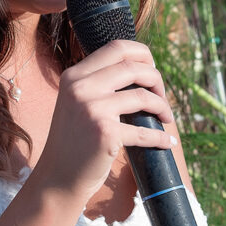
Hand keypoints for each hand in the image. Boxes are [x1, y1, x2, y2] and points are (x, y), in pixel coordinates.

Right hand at [35, 40, 175, 200]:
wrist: (58, 178)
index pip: (116, 48)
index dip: (142, 54)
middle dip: (157, 80)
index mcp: (74, 76)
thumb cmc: (73, 140)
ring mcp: (92, 109)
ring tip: (166, 119)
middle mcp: (81, 87)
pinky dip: (161, 138)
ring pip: (143, 96)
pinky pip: (144, 131)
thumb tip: (141, 68)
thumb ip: (98, 83)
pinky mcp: (105, 133)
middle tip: (162, 98)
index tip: (152, 69)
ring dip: (162, 107)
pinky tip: (167, 143)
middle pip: (134, 67)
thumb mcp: (76, 102)